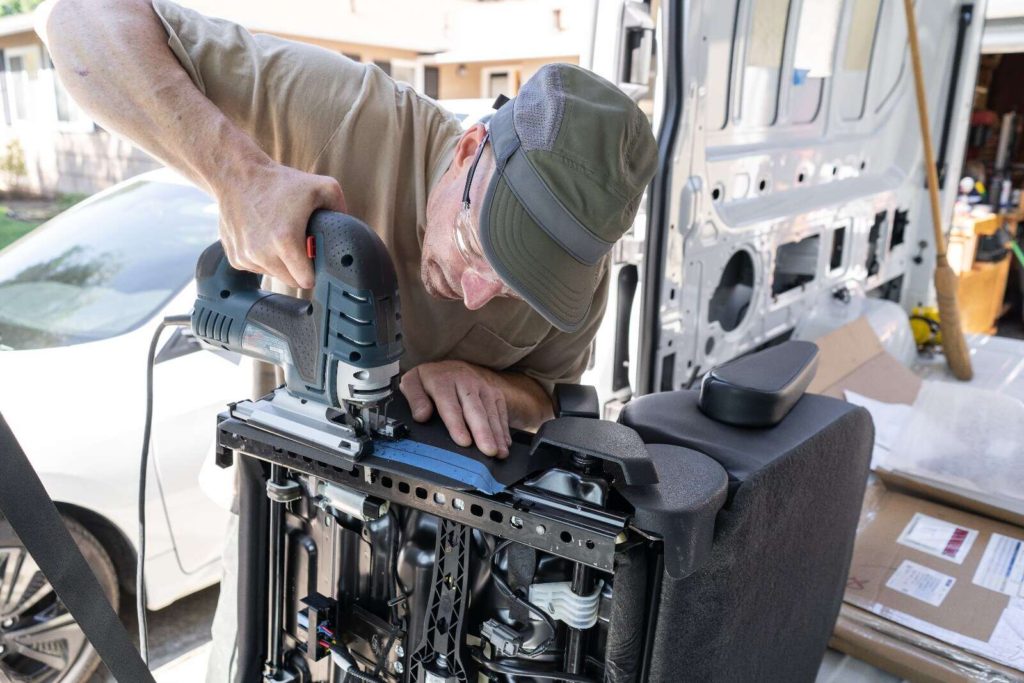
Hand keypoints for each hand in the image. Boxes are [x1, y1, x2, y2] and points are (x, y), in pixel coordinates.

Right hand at [215, 161, 345, 288]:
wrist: (236, 175)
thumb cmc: (277, 182)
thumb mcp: (321, 187)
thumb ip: (340, 209)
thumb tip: (348, 229)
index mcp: (286, 241)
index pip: (307, 280)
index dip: (315, 272)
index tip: (316, 261)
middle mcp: (263, 254)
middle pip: (291, 281)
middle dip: (299, 268)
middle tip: (300, 247)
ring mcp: (246, 257)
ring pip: (273, 275)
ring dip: (280, 263)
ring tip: (280, 237)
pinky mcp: (235, 257)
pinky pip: (256, 268)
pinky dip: (262, 259)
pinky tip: (263, 237)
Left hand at [399, 361, 511, 457]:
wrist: (451, 366)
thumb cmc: (430, 380)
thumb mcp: (413, 382)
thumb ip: (414, 398)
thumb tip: (422, 416)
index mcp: (442, 380)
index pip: (450, 404)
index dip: (457, 424)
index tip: (463, 441)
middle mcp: (466, 382)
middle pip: (475, 409)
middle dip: (482, 431)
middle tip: (487, 450)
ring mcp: (483, 387)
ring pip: (491, 412)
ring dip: (496, 434)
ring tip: (498, 453)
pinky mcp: (495, 393)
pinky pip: (501, 412)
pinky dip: (504, 430)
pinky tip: (505, 445)